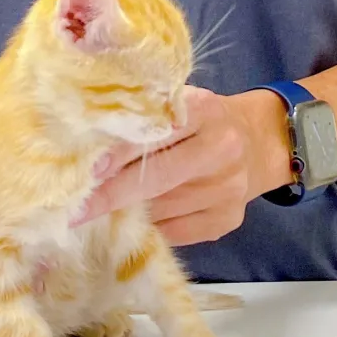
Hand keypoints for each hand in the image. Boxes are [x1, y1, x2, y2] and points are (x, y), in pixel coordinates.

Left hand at [72, 86, 292, 244]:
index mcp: (206, 110)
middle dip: (112, 194)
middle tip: (76, 208)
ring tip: (96, 213)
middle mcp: (221, 148)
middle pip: (158, 177)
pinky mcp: (227, 219)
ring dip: (126, 213)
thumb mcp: (183, 104)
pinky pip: (175, 232)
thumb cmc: (205, 120)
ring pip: (162, 208)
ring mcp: (227, 187)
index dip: (120, 152)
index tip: (87, 170)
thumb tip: (92, 146)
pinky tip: (134, 222)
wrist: (260, 140)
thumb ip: (149, 118)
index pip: (157, 132)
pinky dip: (151, 227)